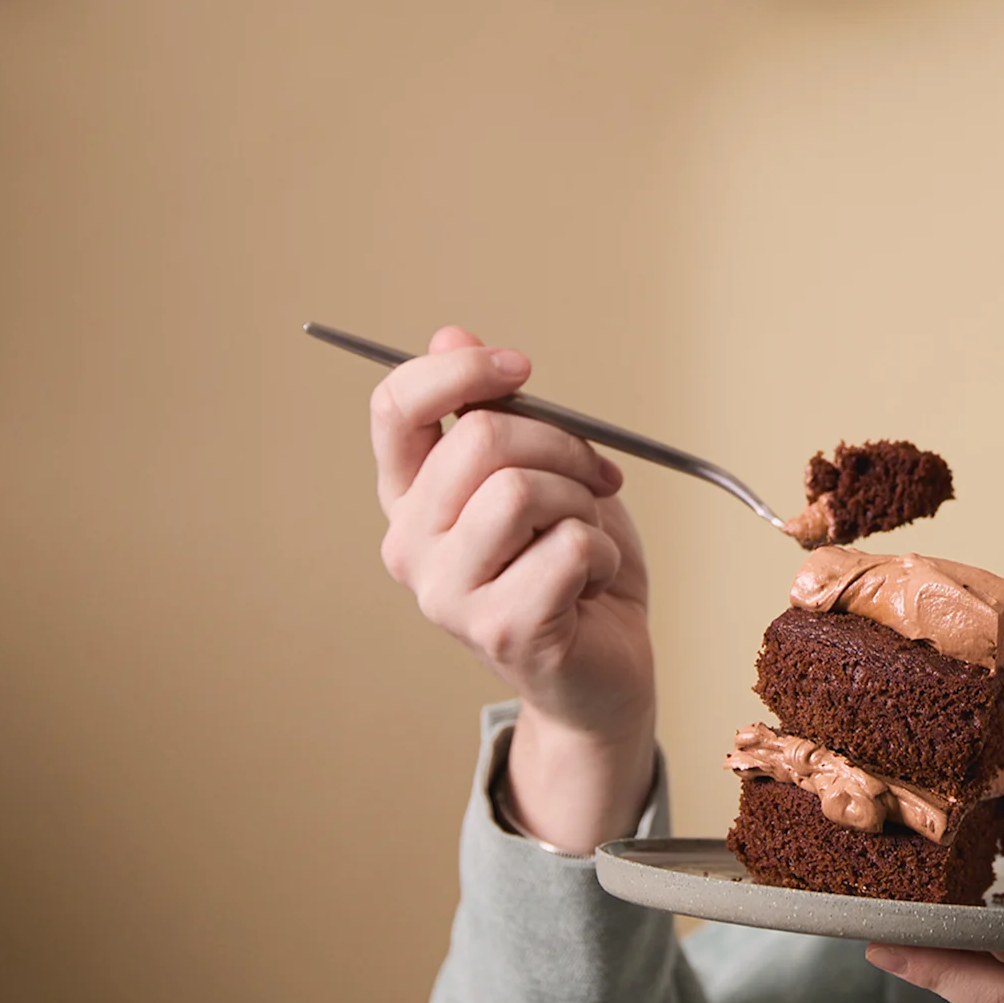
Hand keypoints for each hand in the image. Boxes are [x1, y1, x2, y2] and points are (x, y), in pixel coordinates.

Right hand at [370, 327, 656, 848]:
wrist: (608, 668)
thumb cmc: (575, 566)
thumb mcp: (541, 471)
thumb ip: (494, 412)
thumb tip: (449, 334)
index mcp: (411, 499)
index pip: (394, 406)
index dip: (459, 370)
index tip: (520, 366)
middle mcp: (412, 546)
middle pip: (480, 437)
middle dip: (562, 442)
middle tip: (594, 475)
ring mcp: (448, 595)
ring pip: (523, 489)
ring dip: (583, 501)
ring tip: (588, 539)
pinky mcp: (501, 630)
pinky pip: (570, 545)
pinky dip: (604, 553)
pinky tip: (594, 583)